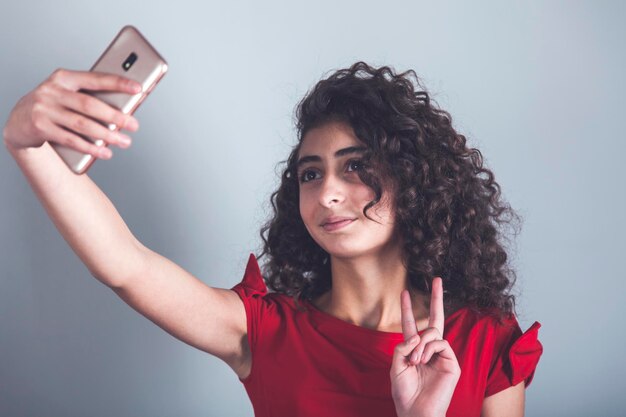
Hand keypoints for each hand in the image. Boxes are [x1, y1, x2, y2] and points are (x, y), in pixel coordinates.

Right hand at [3, 68, 141, 158]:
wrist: (19, 120)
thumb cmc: (54, 106)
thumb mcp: (68, 95)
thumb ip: (90, 97)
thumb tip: (123, 110)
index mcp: (64, 78)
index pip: (95, 78)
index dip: (118, 83)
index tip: (138, 88)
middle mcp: (52, 91)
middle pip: (90, 105)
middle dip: (115, 116)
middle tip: (134, 125)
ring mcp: (44, 109)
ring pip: (82, 125)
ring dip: (106, 135)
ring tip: (124, 141)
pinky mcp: (40, 127)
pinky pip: (71, 139)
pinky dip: (90, 147)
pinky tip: (104, 152)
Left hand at [390, 278, 460, 416]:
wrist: (416, 412)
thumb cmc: (404, 393)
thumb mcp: (395, 366)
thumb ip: (402, 347)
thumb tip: (417, 336)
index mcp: (414, 350)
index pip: (411, 324)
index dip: (407, 308)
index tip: (404, 292)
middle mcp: (429, 350)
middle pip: (435, 319)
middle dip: (436, 298)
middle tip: (437, 279)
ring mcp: (442, 355)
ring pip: (433, 332)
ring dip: (420, 344)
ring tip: (415, 362)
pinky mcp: (452, 362)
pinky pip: (440, 342)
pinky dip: (428, 349)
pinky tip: (423, 361)